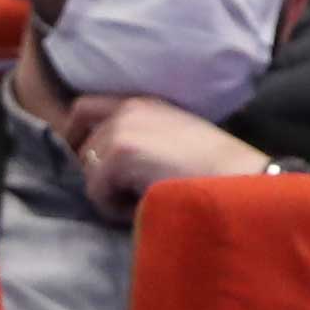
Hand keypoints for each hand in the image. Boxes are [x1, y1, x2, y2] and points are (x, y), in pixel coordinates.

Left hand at [62, 95, 278, 213]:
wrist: (234, 178)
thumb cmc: (212, 168)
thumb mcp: (172, 136)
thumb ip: (139, 136)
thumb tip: (101, 160)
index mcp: (142, 102)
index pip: (83, 108)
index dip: (76, 134)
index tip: (88, 161)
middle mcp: (127, 108)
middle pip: (81, 147)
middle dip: (96, 172)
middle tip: (123, 190)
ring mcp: (121, 130)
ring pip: (88, 173)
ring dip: (108, 192)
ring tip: (141, 197)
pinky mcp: (119, 155)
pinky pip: (96, 194)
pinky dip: (115, 208)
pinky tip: (145, 202)